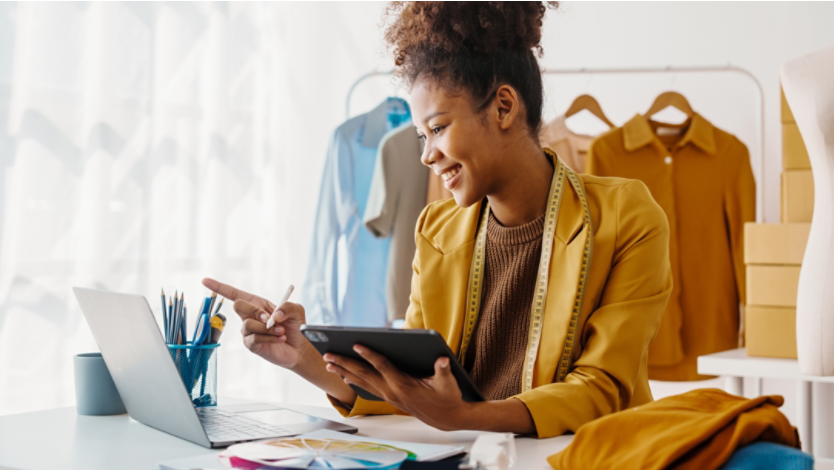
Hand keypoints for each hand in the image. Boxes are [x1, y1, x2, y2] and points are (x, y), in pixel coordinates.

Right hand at [202, 278, 307, 368]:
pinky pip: (254, 338)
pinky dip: (270, 337)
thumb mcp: (297, 310)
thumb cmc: (295, 327)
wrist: (300, 347)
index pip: (234, 294)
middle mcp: (249, 316)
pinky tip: (279, 339)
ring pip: (247, 324)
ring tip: (280, 332)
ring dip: (267, 328)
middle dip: (255, 311)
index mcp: (257, 304)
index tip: (204, 281)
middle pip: (238, 305)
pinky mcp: (251, 344)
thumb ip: (287, 306)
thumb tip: (274, 314)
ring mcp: (248, 331)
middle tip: (271, 319)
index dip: (219, 287)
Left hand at [323, 345, 473, 430]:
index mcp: (403, 384)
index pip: (382, 366)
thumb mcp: (448, 382)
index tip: (356, 344)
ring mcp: (388, 395)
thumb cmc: (447, 397)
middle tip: (328, 355)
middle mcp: (391, 391)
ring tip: (329, 364)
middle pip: (364, 374)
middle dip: (345, 364)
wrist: (447, 418)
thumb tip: (442, 359)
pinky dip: (355, 382)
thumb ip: (443, 369)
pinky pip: (367, 388)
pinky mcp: (389, 398)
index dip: (369, 354)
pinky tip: (346, 378)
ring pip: (362, 382)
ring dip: (344, 372)